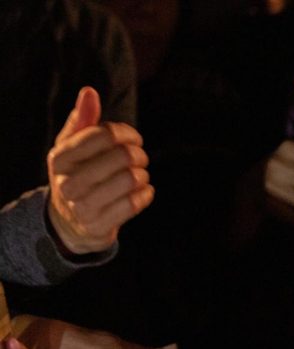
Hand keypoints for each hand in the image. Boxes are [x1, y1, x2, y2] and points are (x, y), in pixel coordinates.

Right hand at [46, 86, 153, 253]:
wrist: (69, 224)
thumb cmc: (77, 176)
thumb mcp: (72, 148)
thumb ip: (82, 121)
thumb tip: (89, 92)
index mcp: (60, 158)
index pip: (105, 134)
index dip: (127, 133)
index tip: (133, 139)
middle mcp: (68, 182)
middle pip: (123, 155)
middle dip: (138, 154)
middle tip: (138, 158)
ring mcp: (83, 206)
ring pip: (132, 178)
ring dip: (142, 175)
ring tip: (138, 176)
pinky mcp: (100, 225)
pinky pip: (137, 202)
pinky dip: (146, 194)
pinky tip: (142, 192)